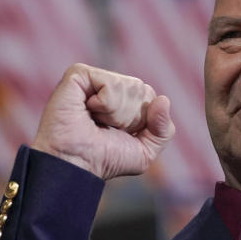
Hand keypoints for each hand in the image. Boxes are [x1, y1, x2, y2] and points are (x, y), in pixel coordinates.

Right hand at [32, 64, 175, 179]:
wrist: (76, 165)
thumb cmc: (104, 160)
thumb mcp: (145, 152)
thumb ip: (163, 130)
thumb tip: (163, 100)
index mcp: (122, 100)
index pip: (151, 97)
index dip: (142, 121)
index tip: (120, 134)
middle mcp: (107, 86)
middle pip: (142, 90)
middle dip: (130, 117)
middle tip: (105, 128)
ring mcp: (92, 79)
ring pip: (130, 86)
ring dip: (116, 113)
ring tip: (95, 121)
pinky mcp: (78, 74)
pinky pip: (112, 83)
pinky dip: (106, 104)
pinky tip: (88, 111)